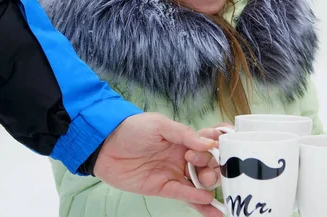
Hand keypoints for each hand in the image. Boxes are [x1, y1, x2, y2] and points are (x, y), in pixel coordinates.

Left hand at [93, 112, 222, 216]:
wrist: (104, 146)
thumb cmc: (132, 129)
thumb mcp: (160, 125)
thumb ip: (185, 134)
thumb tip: (210, 145)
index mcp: (185, 140)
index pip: (209, 144)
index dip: (218, 147)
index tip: (222, 148)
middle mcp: (183, 157)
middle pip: (208, 165)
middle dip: (213, 168)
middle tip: (205, 167)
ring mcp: (174, 173)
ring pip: (198, 183)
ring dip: (209, 186)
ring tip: (210, 187)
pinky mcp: (163, 188)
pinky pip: (183, 194)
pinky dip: (196, 198)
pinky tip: (207, 200)